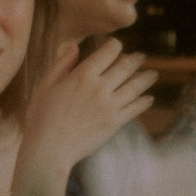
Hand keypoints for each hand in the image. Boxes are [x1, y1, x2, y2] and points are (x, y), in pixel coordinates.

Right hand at [20, 39, 155, 175]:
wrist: (48, 149)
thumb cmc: (41, 117)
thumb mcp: (45, 85)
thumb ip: (62, 64)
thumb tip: (74, 46)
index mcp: (82, 75)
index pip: (108, 52)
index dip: (115, 45)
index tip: (117, 46)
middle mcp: (99, 87)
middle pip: (126, 67)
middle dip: (136, 59)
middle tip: (141, 57)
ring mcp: (109, 106)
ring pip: (135, 86)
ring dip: (147, 78)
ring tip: (153, 74)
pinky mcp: (114, 123)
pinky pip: (135, 109)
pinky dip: (145, 102)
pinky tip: (149, 98)